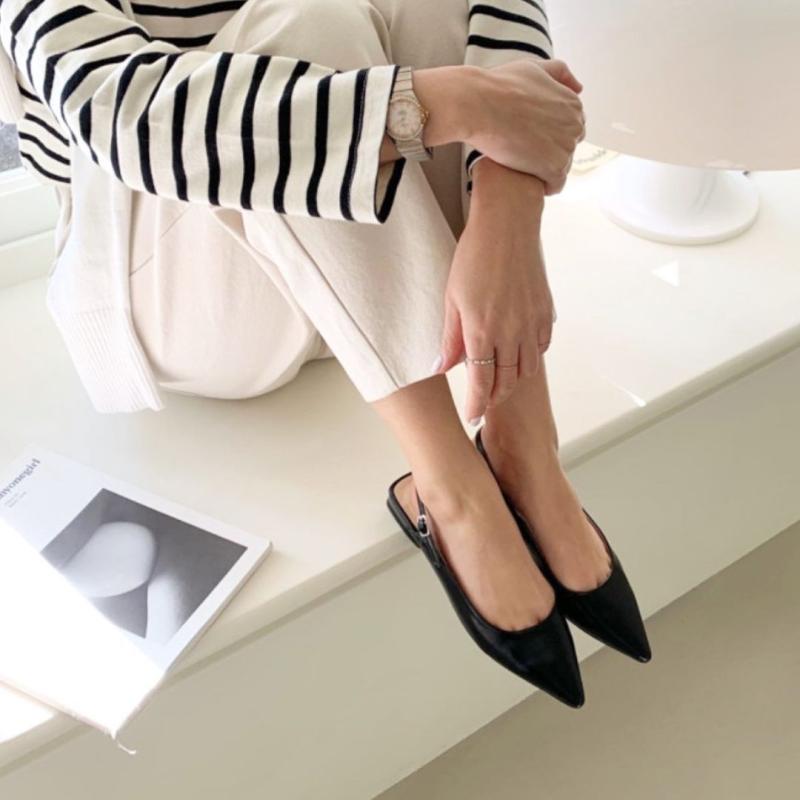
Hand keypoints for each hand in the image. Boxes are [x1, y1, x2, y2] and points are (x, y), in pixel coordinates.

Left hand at [431, 160, 556, 423]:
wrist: (508, 226)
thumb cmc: (474, 257)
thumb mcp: (452, 298)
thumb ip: (450, 338)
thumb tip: (442, 367)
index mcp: (482, 331)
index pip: (482, 382)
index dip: (477, 403)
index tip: (472, 416)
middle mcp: (511, 332)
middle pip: (506, 381)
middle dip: (494, 398)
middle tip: (484, 404)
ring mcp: (531, 323)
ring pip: (526, 369)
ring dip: (512, 382)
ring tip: (499, 385)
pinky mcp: (545, 313)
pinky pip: (540, 348)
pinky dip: (529, 360)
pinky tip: (517, 358)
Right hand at [465, 58, 585, 194]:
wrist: (478, 105)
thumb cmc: (500, 86)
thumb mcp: (534, 68)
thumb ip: (559, 73)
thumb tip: (578, 88)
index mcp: (572, 103)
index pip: (570, 127)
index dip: (549, 133)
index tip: (530, 136)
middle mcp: (575, 124)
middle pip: (567, 147)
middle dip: (550, 151)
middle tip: (523, 151)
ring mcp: (566, 146)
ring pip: (561, 167)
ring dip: (544, 169)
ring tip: (522, 165)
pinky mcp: (554, 167)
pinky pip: (556, 184)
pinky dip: (544, 186)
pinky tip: (527, 179)